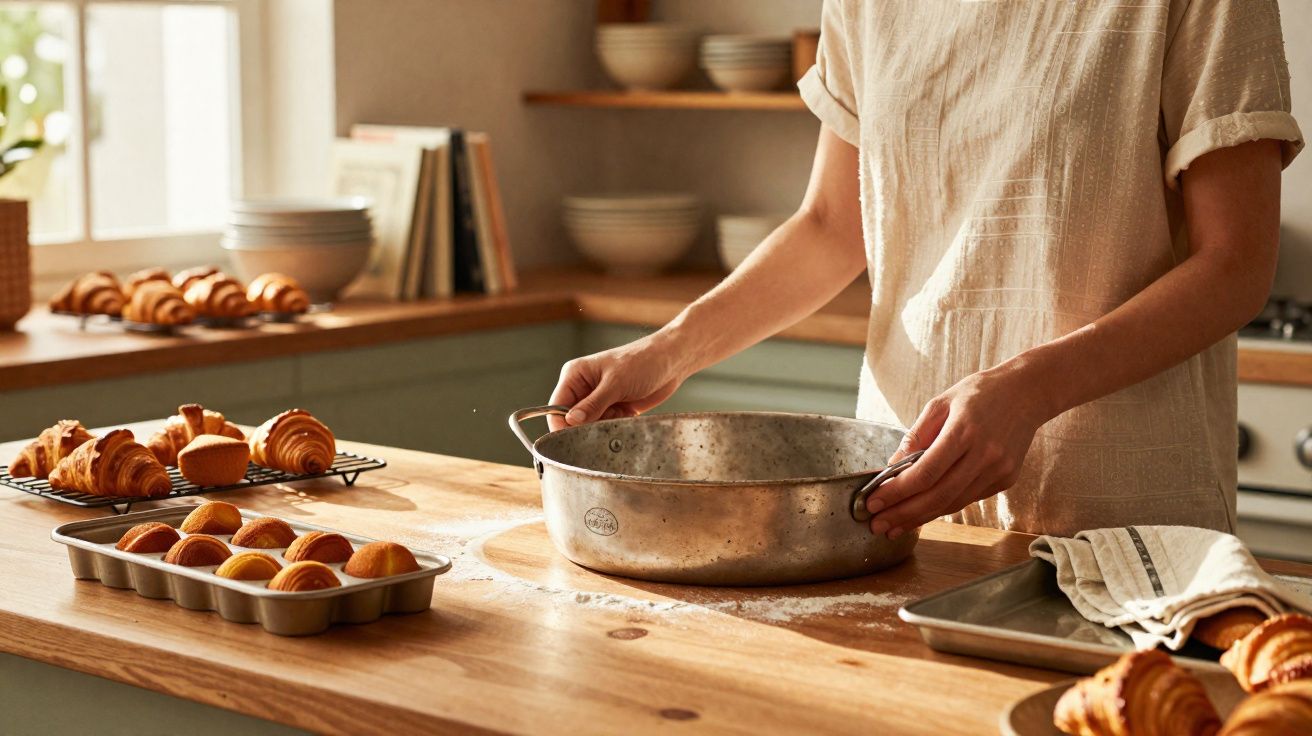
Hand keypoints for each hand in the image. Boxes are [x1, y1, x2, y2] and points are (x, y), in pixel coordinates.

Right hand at [548, 334, 688, 430]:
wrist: (672, 361)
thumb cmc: (643, 361)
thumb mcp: (616, 383)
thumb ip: (593, 404)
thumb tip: (570, 421)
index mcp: (575, 375)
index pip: (556, 407)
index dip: (561, 425)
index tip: (572, 440)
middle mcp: (583, 388)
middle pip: (572, 420)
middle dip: (587, 427)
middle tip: (606, 423)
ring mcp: (599, 399)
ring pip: (590, 426)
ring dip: (604, 427)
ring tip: (621, 413)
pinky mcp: (614, 408)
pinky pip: (606, 426)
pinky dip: (616, 426)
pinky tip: (628, 415)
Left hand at [866, 364, 1051, 538]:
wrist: (1028, 393)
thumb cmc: (979, 394)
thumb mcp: (940, 403)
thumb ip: (915, 436)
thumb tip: (890, 468)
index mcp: (964, 431)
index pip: (925, 472)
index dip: (897, 492)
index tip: (873, 502)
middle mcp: (984, 455)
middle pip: (938, 496)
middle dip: (903, 514)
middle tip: (877, 525)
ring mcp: (998, 470)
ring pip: (953, 503)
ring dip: (921, 518)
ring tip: (894, 526)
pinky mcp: (1006, 480)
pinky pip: (968, 498)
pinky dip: (942, 507)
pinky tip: (921, 512)